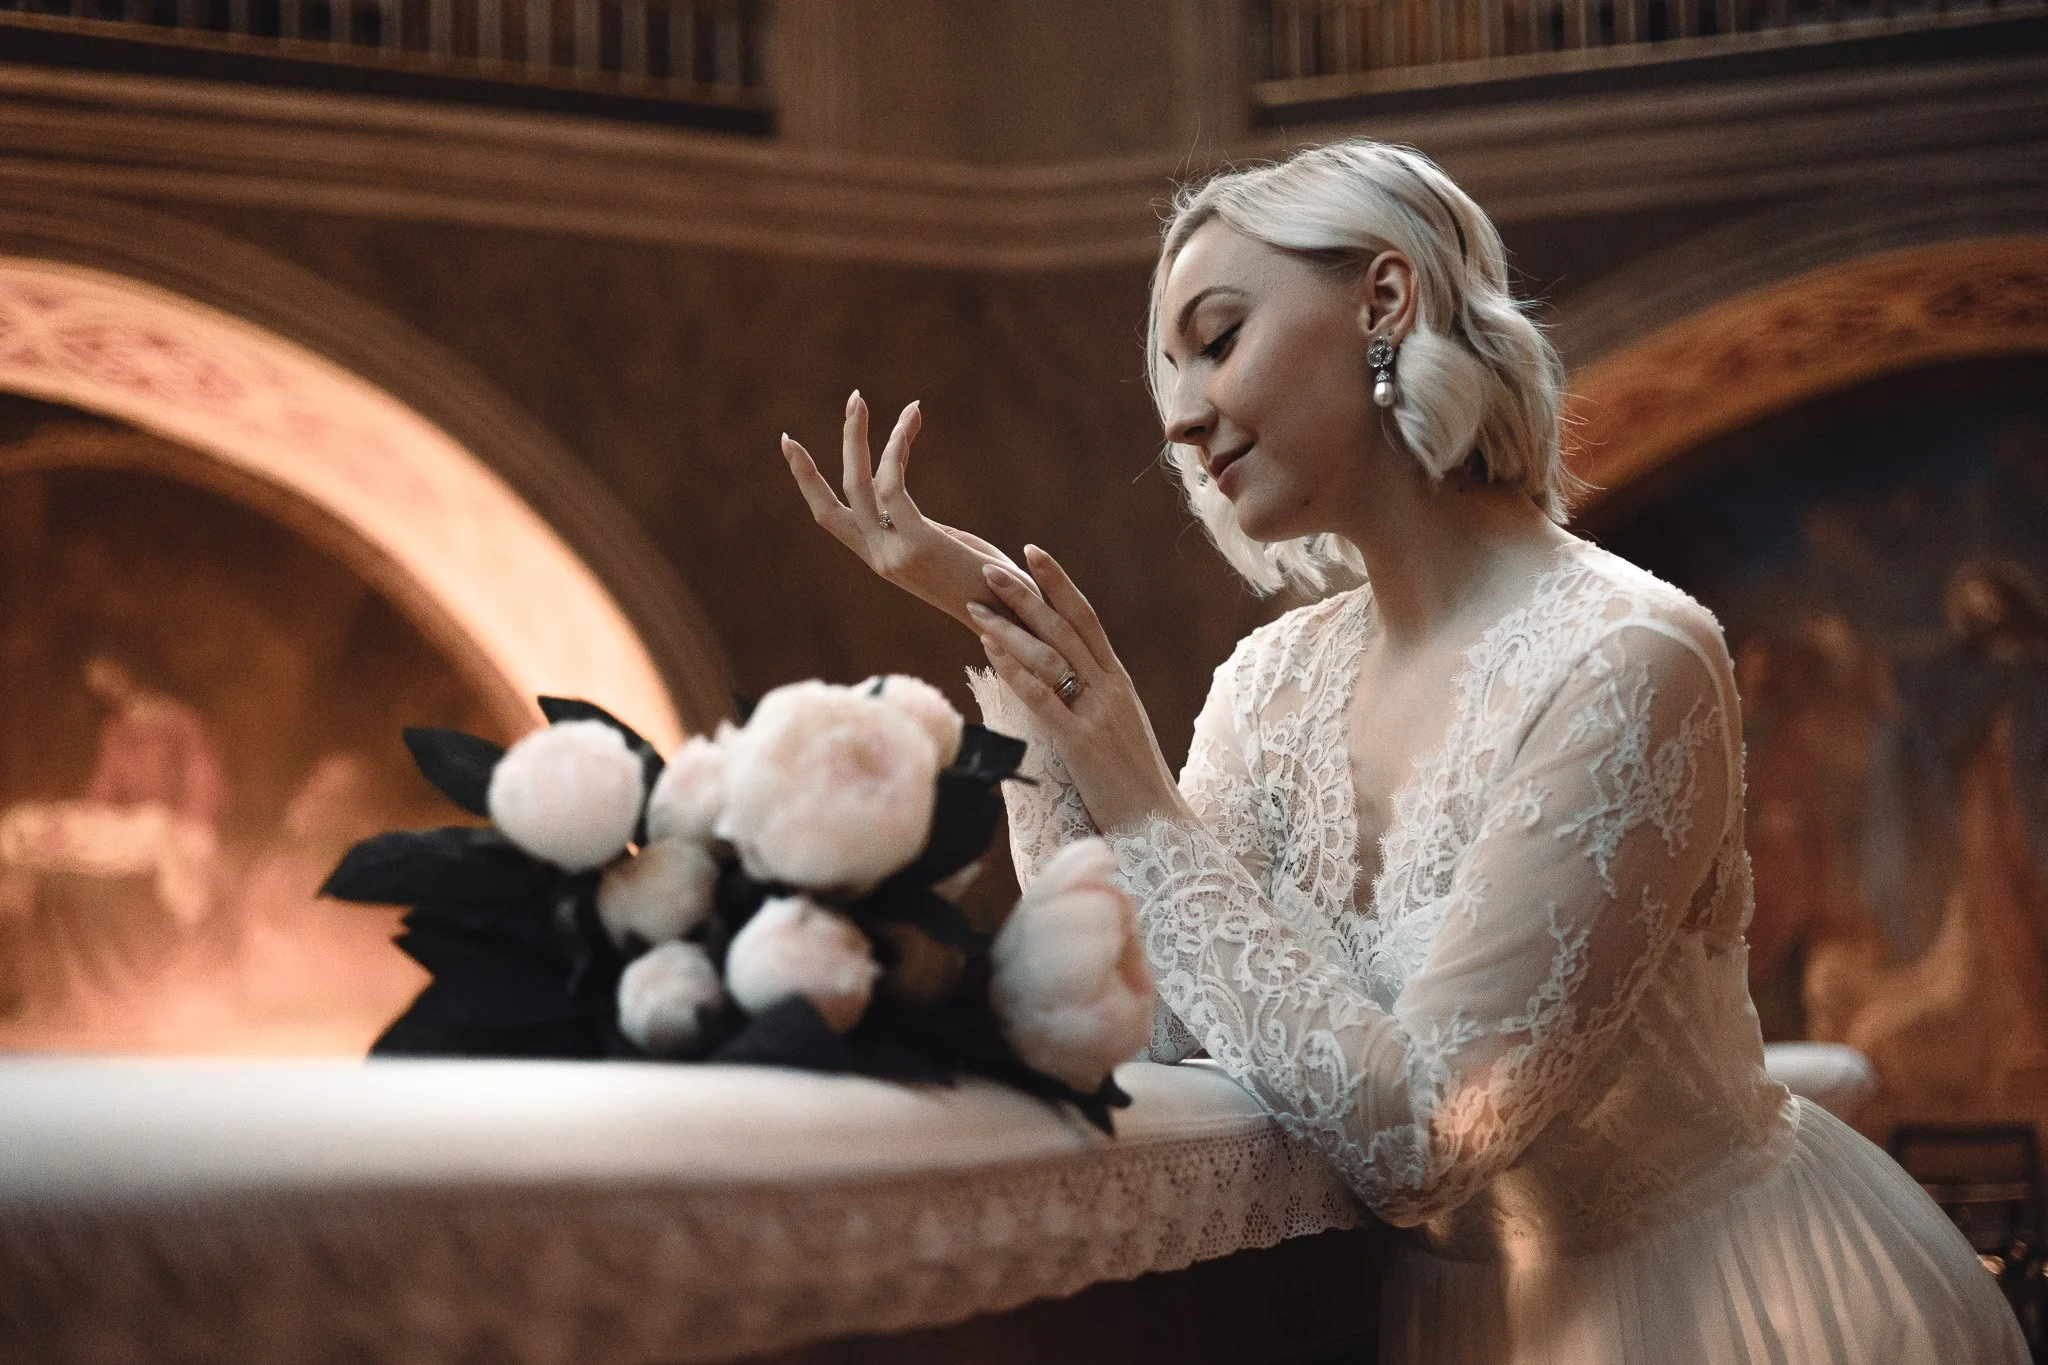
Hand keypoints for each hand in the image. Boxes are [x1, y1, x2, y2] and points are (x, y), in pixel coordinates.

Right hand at [782, 392, 1023, 630]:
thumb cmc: (994, 586)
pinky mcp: (916, 543)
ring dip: (862, 437)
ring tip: (871, 400)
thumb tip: (900, 496)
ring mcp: (893, 553)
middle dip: (836, 448)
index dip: (808, 481)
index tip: (792, 445)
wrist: (1016, 623)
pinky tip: (909, 421)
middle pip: (835, 497)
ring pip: (861, 484)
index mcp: (881, 559)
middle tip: (852, 399)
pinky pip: (893, 485)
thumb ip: (920, 526)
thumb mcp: (948, 549)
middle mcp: (879, 558)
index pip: (832, 516)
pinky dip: (897, 448)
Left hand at [969, 546, 1187, 833]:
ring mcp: (1096, 713)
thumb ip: (1095, 697)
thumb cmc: (1131, 778)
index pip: (1087, 618)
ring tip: (975, 606)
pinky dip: (1015, 670)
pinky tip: (990, 651)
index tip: (1031, 553)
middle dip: (1025, 594)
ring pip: (1050, 656)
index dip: (1058, 583)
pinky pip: (1043, 698)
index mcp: (1118, 680)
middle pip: (1065, 627)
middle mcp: (1110, 687)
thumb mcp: (1117, 726)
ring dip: (1009, 628)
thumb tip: (1063, 675)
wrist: (1157, 821)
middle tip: (989, 568)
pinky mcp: (1081, 743)